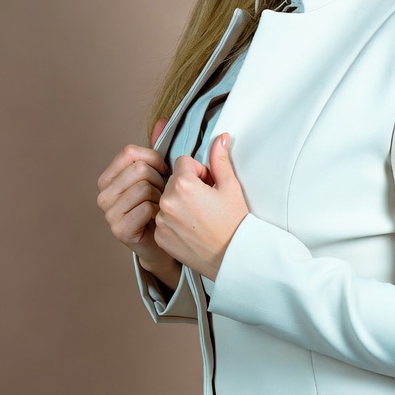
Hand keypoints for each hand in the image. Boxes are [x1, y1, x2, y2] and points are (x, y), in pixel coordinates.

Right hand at [96, 119, 179, 282]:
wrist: (165, 240)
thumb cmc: (162, 204)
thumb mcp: (160, 173)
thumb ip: (158, 147)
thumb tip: (164, 119)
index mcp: (109, 177)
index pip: (130, 152)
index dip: (154, 159)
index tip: (165, 170)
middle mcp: (103, 194)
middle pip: (139, 169)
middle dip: (160, 180)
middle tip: (163, 194)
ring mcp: (109, 213)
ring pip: (144, 187)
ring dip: (160, 197)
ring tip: (161, 207)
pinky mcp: (119, 230)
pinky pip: (146, 208)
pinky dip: (159, 212)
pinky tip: (158, 220)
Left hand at [153, 133, 249, 280]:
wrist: (233, 257)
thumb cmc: (234, 222)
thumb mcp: (230, 186)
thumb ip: (220, 159)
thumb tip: (221, 138)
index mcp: (183, 184)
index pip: (184, 163)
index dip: (199, 172)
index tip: (209, 186)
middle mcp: (167, 202)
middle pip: (173, 181)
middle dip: (187, 187)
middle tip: (206, 203)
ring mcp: (161, 221)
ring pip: (167, 200)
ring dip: (179, 204)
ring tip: (200, 217)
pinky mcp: (160, 236)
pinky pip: (163, 219)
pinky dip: (174, 221)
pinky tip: (192, 229)